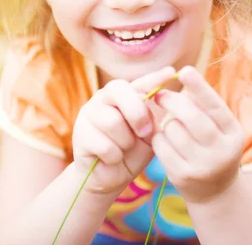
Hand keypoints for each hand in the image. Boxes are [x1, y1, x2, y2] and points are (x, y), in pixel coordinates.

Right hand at [72, 66, 175, 195]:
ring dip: (125, 142)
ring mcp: (89, 114)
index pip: (140, 82)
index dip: (154, 77)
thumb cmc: (132, 152)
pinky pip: (104, 145)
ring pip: (113, 121)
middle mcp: (104, 98)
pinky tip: (111, 159)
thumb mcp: (148, 135)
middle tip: (144, 133)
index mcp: (124, 95)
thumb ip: (150, 117)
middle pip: (120, 92)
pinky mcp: (80, 134)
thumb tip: (159, 98)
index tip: (171, 72)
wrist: (111, 178)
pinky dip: (114, 157)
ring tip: (123, 149)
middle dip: (137, 114)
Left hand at [151, 65, 244, 203]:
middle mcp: (222, 151)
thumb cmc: (213, 148)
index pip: (215, 106)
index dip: (199, 87)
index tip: (184, 70)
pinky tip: (164, 139)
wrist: (214, 192)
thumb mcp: (219, 128)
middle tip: (161, 94)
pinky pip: (161, 146)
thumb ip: (204, 106)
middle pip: (192, 118)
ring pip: (173, 130)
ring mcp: (203, 166)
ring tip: (171, 125)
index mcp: (234, 133)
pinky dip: (158, 138)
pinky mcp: (183, 176)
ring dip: (166, 122)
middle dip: (173, 101)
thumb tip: (184, 78)